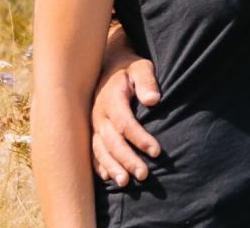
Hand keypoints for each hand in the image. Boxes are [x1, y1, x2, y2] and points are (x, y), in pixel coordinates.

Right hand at [90, 38, 161, 185]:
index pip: (125, 123)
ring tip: (125, 183)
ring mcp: (93, 125)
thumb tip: (153, 100)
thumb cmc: (130, 69)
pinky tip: (108, 177)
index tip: (157, 151)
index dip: (140, 139)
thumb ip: (147, 81)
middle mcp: (99, 115)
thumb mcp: (141, 67)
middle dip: (127, 160)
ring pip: (100, 151)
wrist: (110, 66)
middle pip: (112, 142)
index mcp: (111, 99)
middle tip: (144, 175)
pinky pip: (93, 152)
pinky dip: (99, 165)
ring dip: (113, 167)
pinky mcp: (93, 132)